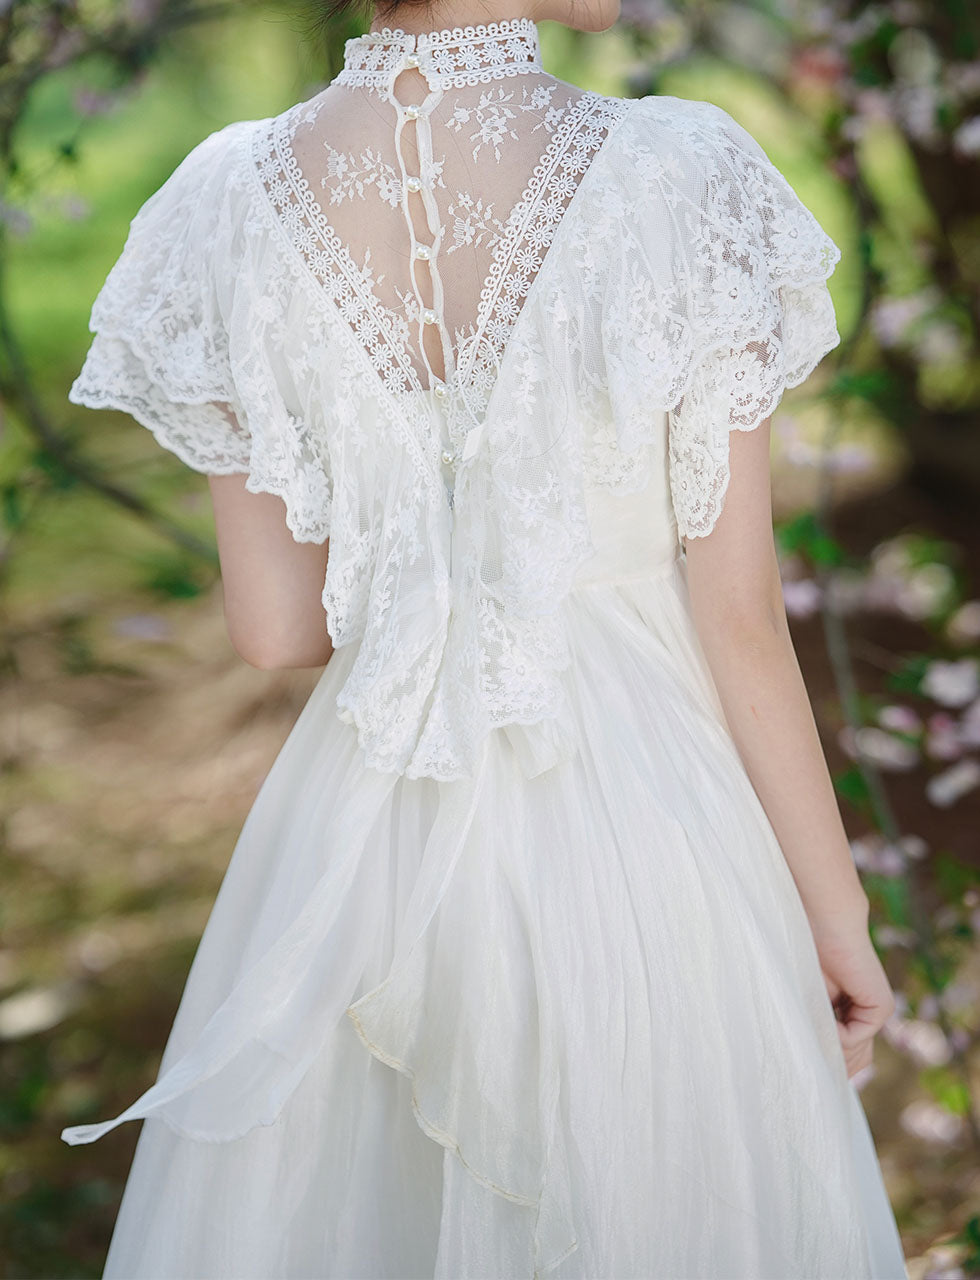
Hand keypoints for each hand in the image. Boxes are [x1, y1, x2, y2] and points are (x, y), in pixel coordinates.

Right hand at [810, 918, 896, 1078]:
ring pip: (857, 1054)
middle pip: (854, 1060)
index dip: (828, 1065)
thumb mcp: (806, 1001)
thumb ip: (816, 1027)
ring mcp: (876, 1012)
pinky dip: (834, 1035)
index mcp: (848, 1011)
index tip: (802, 1070)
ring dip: (830, 1053)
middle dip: (830, 1067)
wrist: (823, 922)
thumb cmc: (806, 950)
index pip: (847, 1054)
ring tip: (805, 1043)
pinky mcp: (881, 1007)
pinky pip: (855, 1037)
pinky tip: (820, 1021)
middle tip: (801, 1067)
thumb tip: (813, 1065)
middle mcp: (867, 1014)